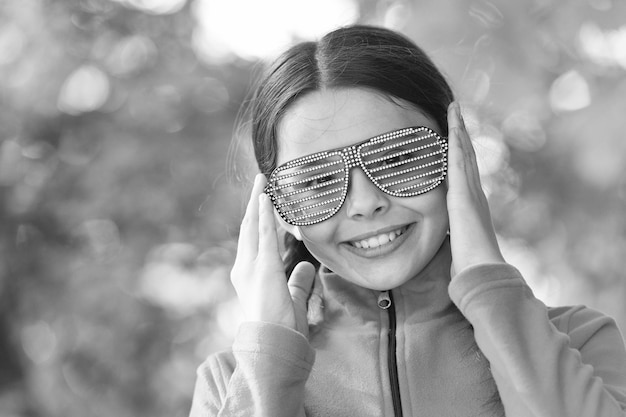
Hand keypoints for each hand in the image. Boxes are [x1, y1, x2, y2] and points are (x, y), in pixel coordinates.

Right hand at [230, 174, 315, 335]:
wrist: (274, 345)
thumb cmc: (282, 329)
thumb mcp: (293, 299)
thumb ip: (298, 282)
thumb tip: (307, 268)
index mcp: (249, 275)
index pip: (253, 241)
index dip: (258, 219)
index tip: (264, 202)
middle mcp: (244, 268)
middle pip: (248, 228)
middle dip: (255, 203)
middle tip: (260, 183)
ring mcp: (251, 267)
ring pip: (253, 226)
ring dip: (258, 201)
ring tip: (262, 181)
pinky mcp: (263, 267)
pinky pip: (264, 234)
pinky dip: (265, 214)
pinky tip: (267, 197)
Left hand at [446, 102, 504, 275]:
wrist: (482, 270)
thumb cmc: (470, 264)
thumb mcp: (459, 245)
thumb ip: (455, 238)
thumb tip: (453, 246)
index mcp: (472, 204)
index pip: (465, 171)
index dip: (461, 151)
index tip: (455, 134)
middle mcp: (474, 193)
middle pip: (468, 155)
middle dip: (461, 132)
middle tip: (456, 111)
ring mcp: (470, 192)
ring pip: (464, 153)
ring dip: (459, 130)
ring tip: (455, 109)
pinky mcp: (462, 195)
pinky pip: (459, 163)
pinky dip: (456, 144)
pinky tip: (453, 127)